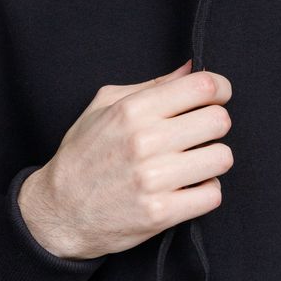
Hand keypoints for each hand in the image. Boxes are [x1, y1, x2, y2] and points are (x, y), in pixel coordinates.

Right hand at [17, 58, 232, 259]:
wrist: (59, 211)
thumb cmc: (84, 153)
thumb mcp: (106, 105)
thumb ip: (153, 86)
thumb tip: (191, 68)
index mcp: (133, 110)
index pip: (201, 86)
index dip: (220, 88)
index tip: (218, 95)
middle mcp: (145, 141)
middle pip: (218, 120)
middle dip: (215, 123)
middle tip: (202, 131)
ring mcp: (154, 179)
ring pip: (221, 158)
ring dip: (213, 159)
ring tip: (195, 160)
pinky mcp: (161, 213)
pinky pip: (212, 195)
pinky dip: (206, 191)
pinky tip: (189, 186)